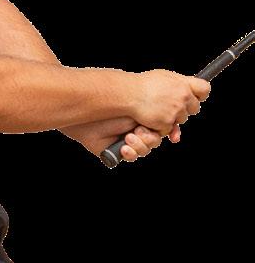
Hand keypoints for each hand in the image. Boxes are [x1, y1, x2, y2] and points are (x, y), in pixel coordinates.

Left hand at [58, 116, 181, 161]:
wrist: (88, 115)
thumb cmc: (111, 105)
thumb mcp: (136, 105)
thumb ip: (154, 110)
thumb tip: (174, 119)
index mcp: (144, 116)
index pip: (164, 127)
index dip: (170, 132)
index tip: (173, 136)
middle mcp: (137, 129)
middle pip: (156, 140)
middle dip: (149, 138)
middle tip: (138, 131)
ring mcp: (128, 141)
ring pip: (145, 150)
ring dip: (139, 144)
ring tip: (128, 138)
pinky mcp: (118, 152)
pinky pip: (132, 157)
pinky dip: (130, 153)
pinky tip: (124, 148)